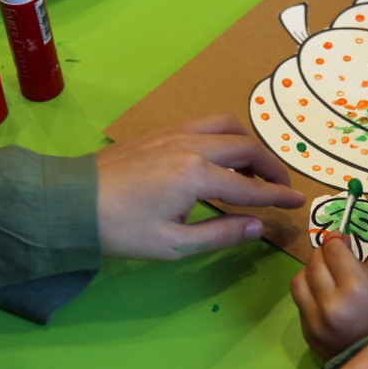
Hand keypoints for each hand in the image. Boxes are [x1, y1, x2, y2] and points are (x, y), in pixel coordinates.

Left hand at [95, 112, 303, 259]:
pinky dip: (226, 137)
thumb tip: (258, 227)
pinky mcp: (161, 131)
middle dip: (270, 167)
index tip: (297, 203)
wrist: (70, 202)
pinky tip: (222, 158)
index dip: (277, 197)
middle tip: (280, 188)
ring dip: (248, 145)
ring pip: (227, 126)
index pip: (250, 186)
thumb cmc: (120, 229)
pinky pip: (206, 125)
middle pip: (245, 147)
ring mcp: (175, 133)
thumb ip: (220, 234)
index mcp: (196, 175)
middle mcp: (191, 145)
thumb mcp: (172, 244)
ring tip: (254, 170)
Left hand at [290, 235, 367, 358]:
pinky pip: (300, 303)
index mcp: (356, 289)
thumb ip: (358, 264)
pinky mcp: (308, 333)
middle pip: (314, 263)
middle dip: (321, 252)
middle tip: (330, 252)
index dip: (334, 239)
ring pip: (298, 281)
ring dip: (309, 271)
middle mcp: (331, 303)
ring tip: (321, 272)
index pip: (334, 252)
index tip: (337, 236)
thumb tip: (339, 245)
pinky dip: (309, 293)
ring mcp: (316, 321)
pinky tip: (321, 295)